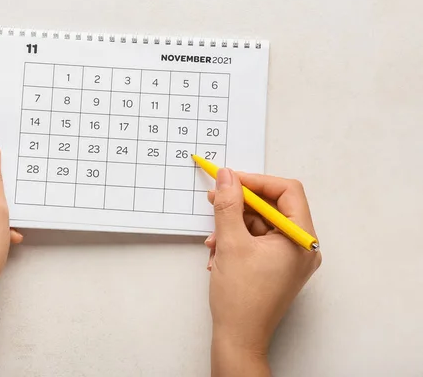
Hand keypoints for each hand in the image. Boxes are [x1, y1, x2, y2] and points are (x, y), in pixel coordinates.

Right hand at [205, 169, 320, 375]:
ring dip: (233, 226)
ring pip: (261, 224)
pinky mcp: (277, 267)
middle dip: (240, 205)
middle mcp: (302, 247)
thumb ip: (228, 204)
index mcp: (302, 239)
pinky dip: (237, 240)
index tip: (231, 180)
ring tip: (213, 240)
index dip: (257, 181)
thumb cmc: (241, 299)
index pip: (288, 192)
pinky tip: (218, 252)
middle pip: (273, 207)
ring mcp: (290, 258)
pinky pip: (258, 240)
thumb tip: (226, 177)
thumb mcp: (231, 243)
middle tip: (216, 200)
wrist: (239, 338)